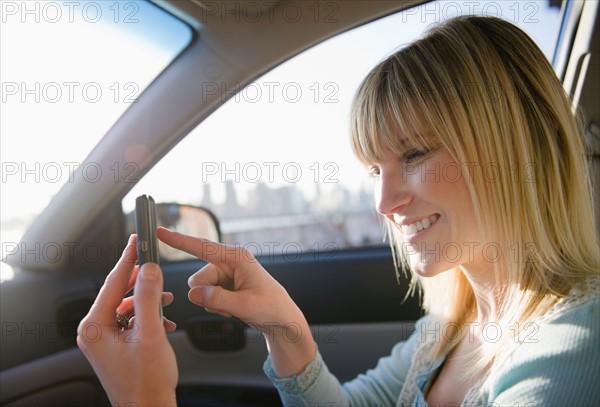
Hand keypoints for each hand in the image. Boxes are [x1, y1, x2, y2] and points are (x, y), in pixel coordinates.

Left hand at [77, 235, 177, 405]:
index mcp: (94, 327)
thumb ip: (149, 298)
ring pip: (127, 306)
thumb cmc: (146, 382)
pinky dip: (148, 316)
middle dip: (141, 283)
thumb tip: (148, 269)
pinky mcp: (115, 344)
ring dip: (148, 302)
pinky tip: (164, 321)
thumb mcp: (150, 334)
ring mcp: (104, 339)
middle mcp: (94, 332)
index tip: (136, 241)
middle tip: (155, 267)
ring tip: (166, 302)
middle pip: (118, 292)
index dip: (127, 260)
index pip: (111, 283)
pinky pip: (131, 319)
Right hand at [158, 227, 315, 376]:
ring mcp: (226, 274)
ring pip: (200, 289)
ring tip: (233, 307)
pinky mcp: (224, 286)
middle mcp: (229, 262)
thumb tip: (193, 294)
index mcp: (237, 257)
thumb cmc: (271, 308)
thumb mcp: (244, 305)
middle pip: (198, 277)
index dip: (179, 240)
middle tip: (227, 306)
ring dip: (211, 303)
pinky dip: (215, 307)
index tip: (160, 232)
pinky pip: (205, 296)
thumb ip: (216, 299)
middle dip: (206, 295)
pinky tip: (232, 310)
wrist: (281, 320)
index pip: (202, 247)